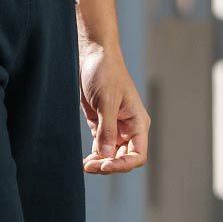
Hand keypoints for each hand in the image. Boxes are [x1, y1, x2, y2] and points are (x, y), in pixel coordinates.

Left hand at [78, 43, 149, 173]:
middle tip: (89, 167)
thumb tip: (106, 156)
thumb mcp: (106, 101)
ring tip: (85, 166)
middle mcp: (129, 128)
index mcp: (137, 122)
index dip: (123, 164)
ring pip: (111, 155)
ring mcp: (115, 127)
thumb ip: (107, 129)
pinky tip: (85, 161)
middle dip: (109, 165)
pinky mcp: (101, 124)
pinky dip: (95, 156)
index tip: (105, 165)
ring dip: (100, 163)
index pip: (138, 154)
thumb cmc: (105, 72)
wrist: (93, 54)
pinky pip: (101, 147)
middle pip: (124, 158)